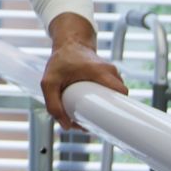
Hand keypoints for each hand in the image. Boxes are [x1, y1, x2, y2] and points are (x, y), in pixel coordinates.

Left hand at [41, 14, 127, 129]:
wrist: (69, 43)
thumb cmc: (59, 61)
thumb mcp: (49, 82)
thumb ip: (53, 105)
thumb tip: (67, 126)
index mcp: (101, 71)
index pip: (121, 92)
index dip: (118, 109)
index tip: (105, 122)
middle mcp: (110, 71)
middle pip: (119, 98)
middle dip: (107, 112)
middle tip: (90, 120)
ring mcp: (113, 72)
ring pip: (116, 96)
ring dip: (105, 106)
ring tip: (88, 113)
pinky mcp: (111, 76)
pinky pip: (113, 91)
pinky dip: (105, 99)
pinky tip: (92, 105)